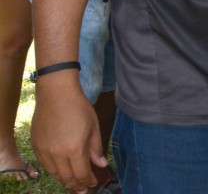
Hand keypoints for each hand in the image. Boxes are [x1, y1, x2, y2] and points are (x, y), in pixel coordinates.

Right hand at [31, 78, 106, 192]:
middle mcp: (57, 154)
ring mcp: (44, 151)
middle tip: (84, 189)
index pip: (81, 173)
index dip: (88, 181)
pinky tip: (60, 171)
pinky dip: (53, 171)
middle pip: (67, 178)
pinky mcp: (36, 147)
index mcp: (74, 149)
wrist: (56, 94)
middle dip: (77, 185)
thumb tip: (101, 165)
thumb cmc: (79, 108)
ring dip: (64, 180)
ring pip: (54, 174)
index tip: (93, 184)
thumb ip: (95, 149)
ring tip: (73, 182)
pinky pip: (44, 165)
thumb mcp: (93, 127)